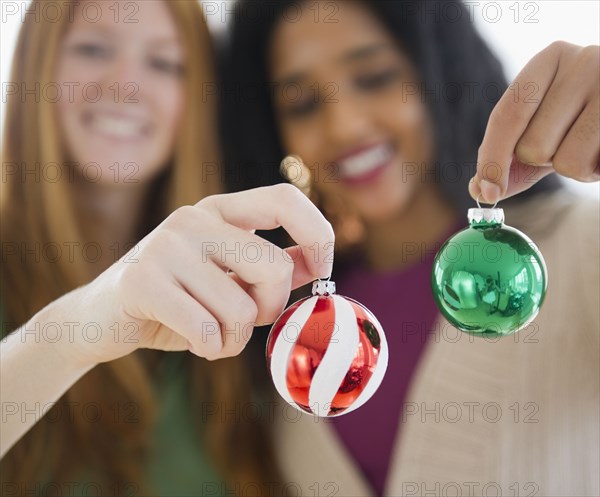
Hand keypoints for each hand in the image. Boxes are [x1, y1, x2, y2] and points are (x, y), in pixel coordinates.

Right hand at [42, 184, 333, 366]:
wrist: (101, 320)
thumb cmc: (178, 301)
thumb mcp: (229, 280)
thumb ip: (272, 269)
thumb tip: (319, 263)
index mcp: (219, 211)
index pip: (284, 199)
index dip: (318, 234)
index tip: (324, 271)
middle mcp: (194, 218)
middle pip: (274, 267)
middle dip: (270, 309)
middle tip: (246, 322)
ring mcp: (166, 246)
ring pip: (242, 308)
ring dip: (235, 338)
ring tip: (211, 334)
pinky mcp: (143, 281)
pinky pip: (208, 329)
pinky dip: (211, 348)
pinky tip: (196, 343)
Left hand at [470, 41, 598, 203]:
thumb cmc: (581, 120)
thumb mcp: (541, 130)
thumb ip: (506, 159)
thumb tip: (479, 189)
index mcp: (549, 59)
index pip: (506, 116)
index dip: (492, 160)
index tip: (488, 191)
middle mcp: (583, 62)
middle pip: (532, 147)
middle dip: (544, 160)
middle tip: (568, 140)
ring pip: (567, 162)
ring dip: (576, 168)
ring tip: (592, 144)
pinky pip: (596, 168)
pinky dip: (597, 171)